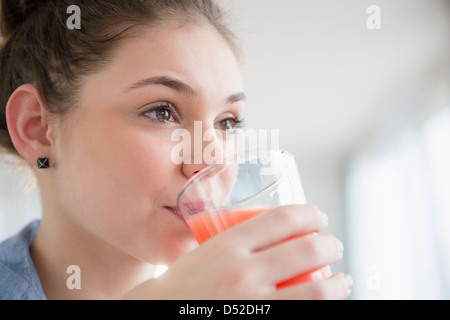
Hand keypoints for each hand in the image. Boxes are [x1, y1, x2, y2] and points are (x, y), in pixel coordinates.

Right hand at [123, 204, 351, 299]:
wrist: (157, 315)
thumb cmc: (181, 286)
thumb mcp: (203, 254)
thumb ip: (232, 244)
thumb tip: (268, 236)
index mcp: (226, 246)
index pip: (281, 219)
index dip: (309, 214)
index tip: (319, 217)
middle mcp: (242, 273)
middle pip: (305, 251)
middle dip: (330, 245)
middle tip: (334, 245)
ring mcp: (252, 305)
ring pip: (315, 292)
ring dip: (338, 284)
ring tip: (343, 280)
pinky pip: (302, 313)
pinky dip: (323, 307)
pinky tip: (328, 304)